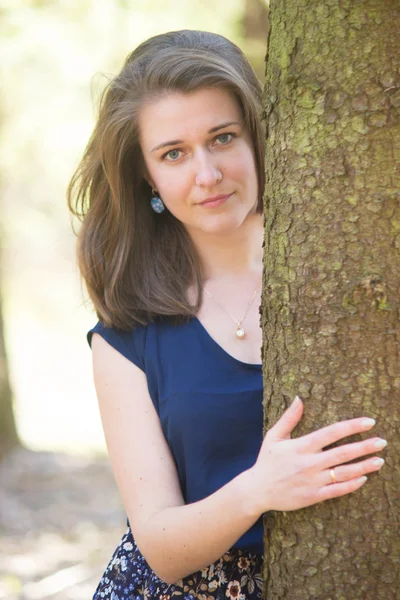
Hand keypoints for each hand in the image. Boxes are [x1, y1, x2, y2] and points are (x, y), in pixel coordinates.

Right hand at [251, 396, 386, 512]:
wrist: (257, 490)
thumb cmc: (267, 461)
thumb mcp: (273, 436)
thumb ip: (289, 418)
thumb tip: (298, 398)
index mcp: (301, 446)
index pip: (331, 432)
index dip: (352, 426)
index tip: (369, 422)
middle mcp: (309, 463)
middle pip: (343, 453)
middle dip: (364, 446)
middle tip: (382, 441)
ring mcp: (313, 481)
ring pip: (344, 473)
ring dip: (364, 466)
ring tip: (380, 460)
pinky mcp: (313, 496)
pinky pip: (337, 491)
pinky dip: (352, 485)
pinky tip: (364, 479)